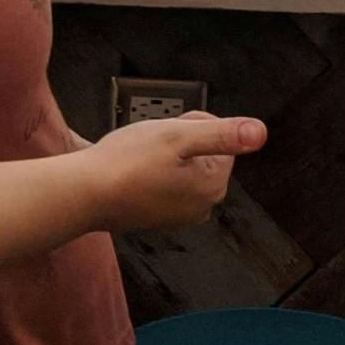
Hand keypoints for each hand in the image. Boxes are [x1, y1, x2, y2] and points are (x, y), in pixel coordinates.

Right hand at [85, 111, 266, 231]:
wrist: (84, 194)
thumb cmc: (126, 163)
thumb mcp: (178, 136)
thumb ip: (223, 134)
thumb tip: (260, 133)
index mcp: (212, 186)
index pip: (222, 140)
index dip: (195, 126)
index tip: (170, 130)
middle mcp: (200, 207)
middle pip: (203, 155)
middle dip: (180, 142)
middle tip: (152, 142)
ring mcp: (177, 215)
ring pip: (182, 168)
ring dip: (164, 156)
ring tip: (139, 157)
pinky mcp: (156, 217)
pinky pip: (164, 184)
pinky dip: (150, 173)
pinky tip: (132, 171)